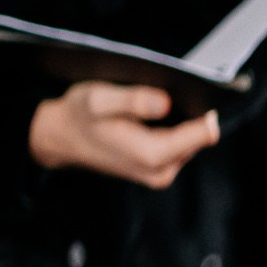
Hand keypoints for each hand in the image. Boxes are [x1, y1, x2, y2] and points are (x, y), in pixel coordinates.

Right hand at [29, 82, 217, 188]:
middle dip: (187, 114)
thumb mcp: (99, 99)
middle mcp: (161, 170)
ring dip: (179, 122)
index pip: (205, 132)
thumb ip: (133, 100)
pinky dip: (171, 131)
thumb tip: (166, 102)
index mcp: (152, 153)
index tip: (191, 91)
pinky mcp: (158, 172)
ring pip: (192, 141)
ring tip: (148, 109)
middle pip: (200, 136)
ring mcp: (161, 174)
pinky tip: (148, 120)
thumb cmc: (79, 116)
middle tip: (158, 97)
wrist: (62, 138)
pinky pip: (180, 147)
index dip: (202, 108)